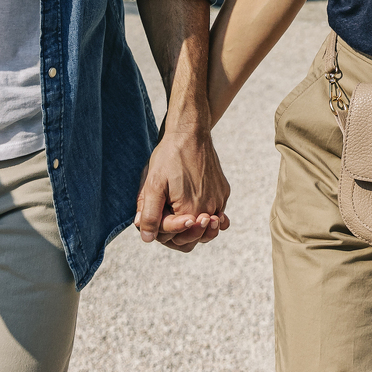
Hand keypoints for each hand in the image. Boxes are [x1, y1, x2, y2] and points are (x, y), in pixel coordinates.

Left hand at [134, 123, 230, 252]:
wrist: (190, 133)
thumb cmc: (170, 157)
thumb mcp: (153, 185)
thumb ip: (150, 214)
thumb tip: (148, 239)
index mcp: (192, 211)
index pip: (176, 236)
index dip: (163, 230)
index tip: (157, 219)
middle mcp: (211, 209)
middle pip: (194, 238)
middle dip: (178, 234)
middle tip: (168, 222)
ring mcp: (219, 200)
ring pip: (206, 228)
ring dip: (193, 228)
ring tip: (183, 221)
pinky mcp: (223, 191)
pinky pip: (215, 211)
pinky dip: (205, 215)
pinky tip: (194, 209)